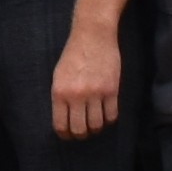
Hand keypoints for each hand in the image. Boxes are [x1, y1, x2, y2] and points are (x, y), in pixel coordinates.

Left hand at [48, 25, 121, 144]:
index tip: (68, 135)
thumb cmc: (73, 54)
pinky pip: (112, 115)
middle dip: (81, 135)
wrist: (93, 35)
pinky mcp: (112, 90)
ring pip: (97, 125)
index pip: (61, 125)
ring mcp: (96, 93)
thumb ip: (61, 97)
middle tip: (83, 132)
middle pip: (80, 130)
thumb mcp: (59, 75)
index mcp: (60, 92)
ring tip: (95, 124)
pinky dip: (109, 119)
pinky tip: (106, 115)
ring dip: (96, 128)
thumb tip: (65, 118)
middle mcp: (77, 96)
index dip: (65, 134)